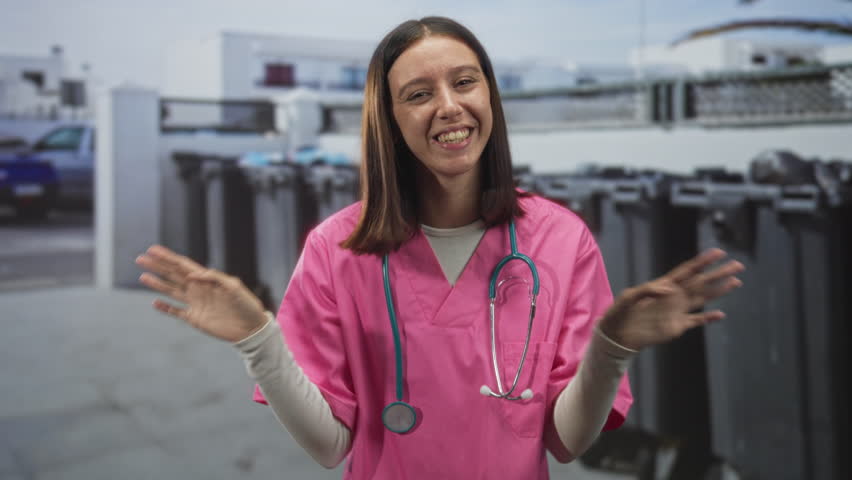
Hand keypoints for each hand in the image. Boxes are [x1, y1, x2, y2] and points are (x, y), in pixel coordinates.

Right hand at [135, 245, 267, 342]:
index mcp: (207, 279)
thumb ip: (214, 278)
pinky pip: (176, 312)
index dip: (168, 257)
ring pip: (171, 291)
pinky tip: (154, 303)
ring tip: (143, 276)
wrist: (251, 328)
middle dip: (157, 266)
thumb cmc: (247, 305)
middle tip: (140, 258)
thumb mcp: (234, 287)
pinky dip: (165, 308)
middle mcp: (198, 289)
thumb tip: (193, 274)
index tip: (153, 250)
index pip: (183, 265)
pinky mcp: (195, 319)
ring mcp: (196, 304)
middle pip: (173, 275)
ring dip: (157, 284)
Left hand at [598, 248, 744, 350]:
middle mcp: (674, 296)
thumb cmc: (619, 312)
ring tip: (736, 282)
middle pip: (701, 282)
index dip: (703, 261)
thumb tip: (670, 289)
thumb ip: (648, 290)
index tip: (718, 252)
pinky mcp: (676, 327)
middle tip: (738, 265)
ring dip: (719, 291)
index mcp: (664, 285)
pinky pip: (696, 322)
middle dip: (719, 273)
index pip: (687, 270)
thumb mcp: (629, 297)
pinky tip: (720, 315)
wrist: (617, 334)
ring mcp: (676, 311)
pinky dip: (708, 319)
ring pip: (703, 298)